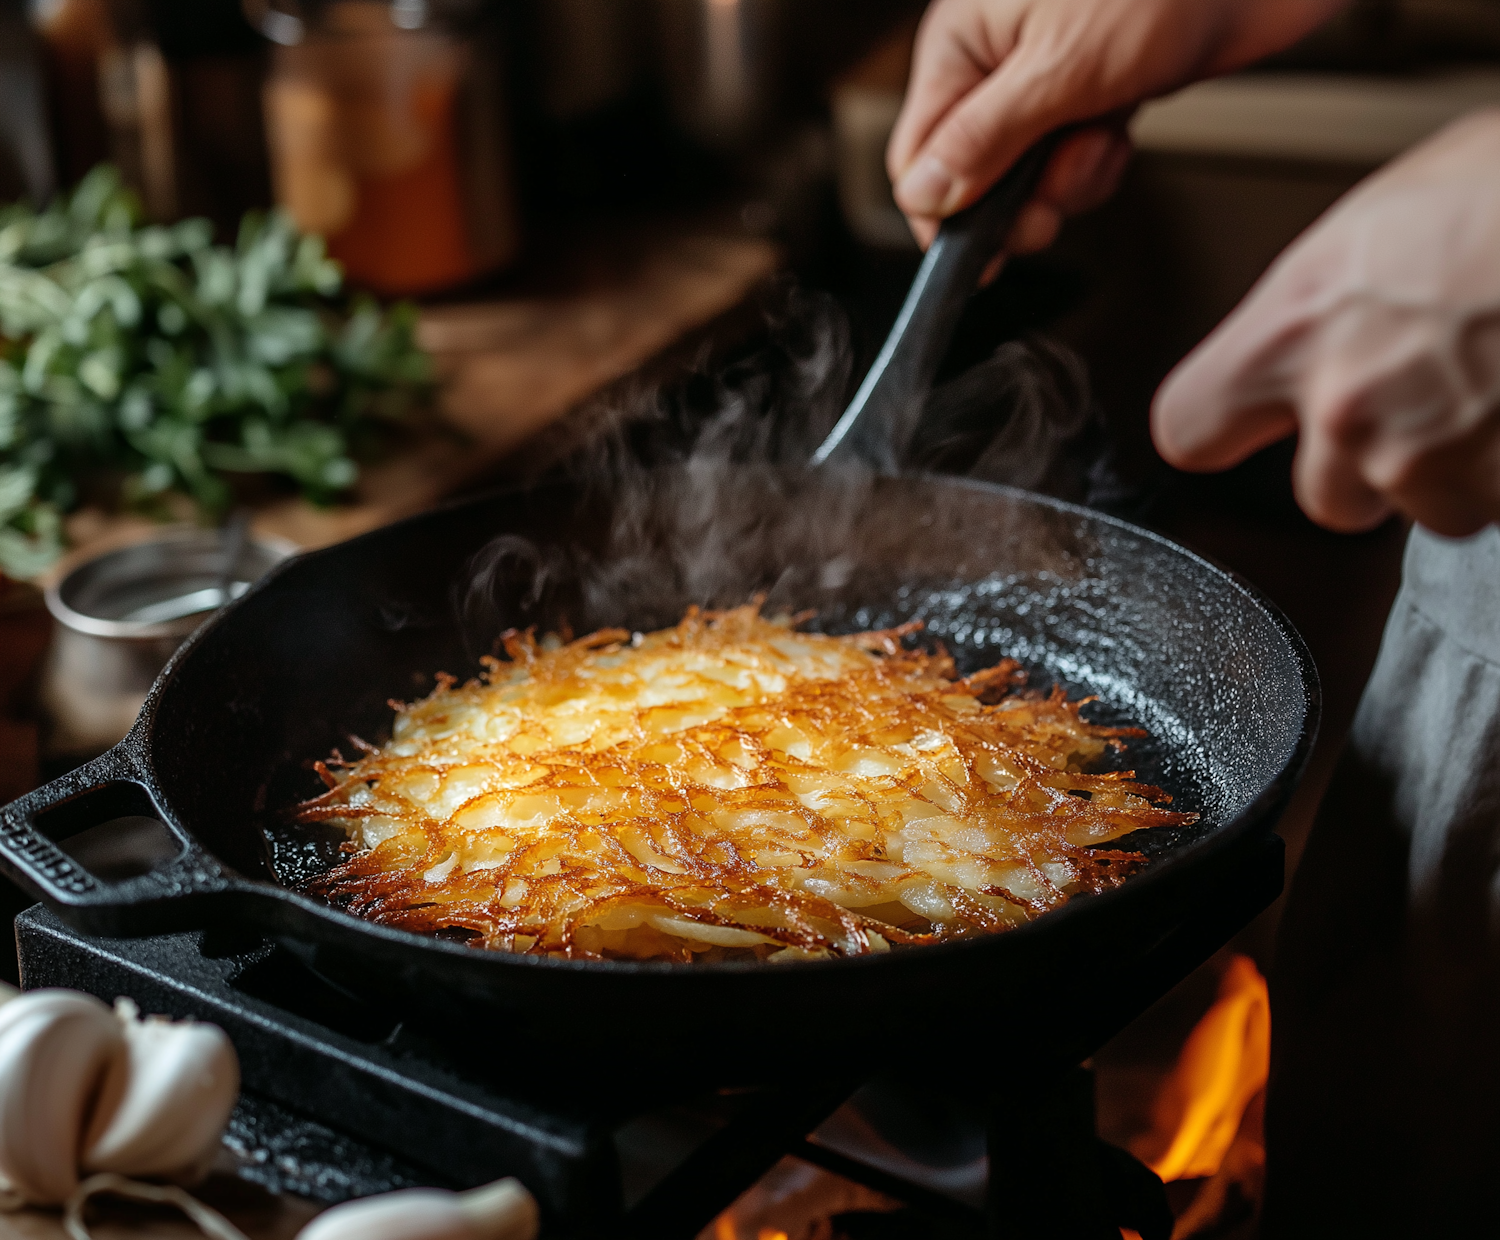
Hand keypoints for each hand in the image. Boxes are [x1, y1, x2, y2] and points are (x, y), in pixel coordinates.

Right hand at [887, 0, 1346, 251]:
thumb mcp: (1060, 68)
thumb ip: (984, 140)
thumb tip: (923, 197)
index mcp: (962, 43)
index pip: (919, 156)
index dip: (945, 213)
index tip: (983, 250)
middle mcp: (996, 61)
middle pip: (972, 174)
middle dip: (1017, 202)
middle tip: (1052, 206)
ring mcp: (1047, 76)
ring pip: (1027, 176)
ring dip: (1069, 181)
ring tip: (1103, 140)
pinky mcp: (1095, 88)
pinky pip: (1073, 159)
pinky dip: (1097, 162)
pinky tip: (1121, 130)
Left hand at [1153, 109, 1499, 535]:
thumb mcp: (1387, 209)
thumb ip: (1332, 288)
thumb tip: (1329, 306)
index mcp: (1292, 328)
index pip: (1188, 426)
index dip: (1222, 429)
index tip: (1242, 424)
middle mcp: (1345, 408)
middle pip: (1322, 498)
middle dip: (1372, 468)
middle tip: (1425, 400)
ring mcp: (1426, 457)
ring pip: (1427, 508)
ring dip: (1460, 469)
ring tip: (1498, 385)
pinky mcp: (1496, 486)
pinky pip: (1496, 504)